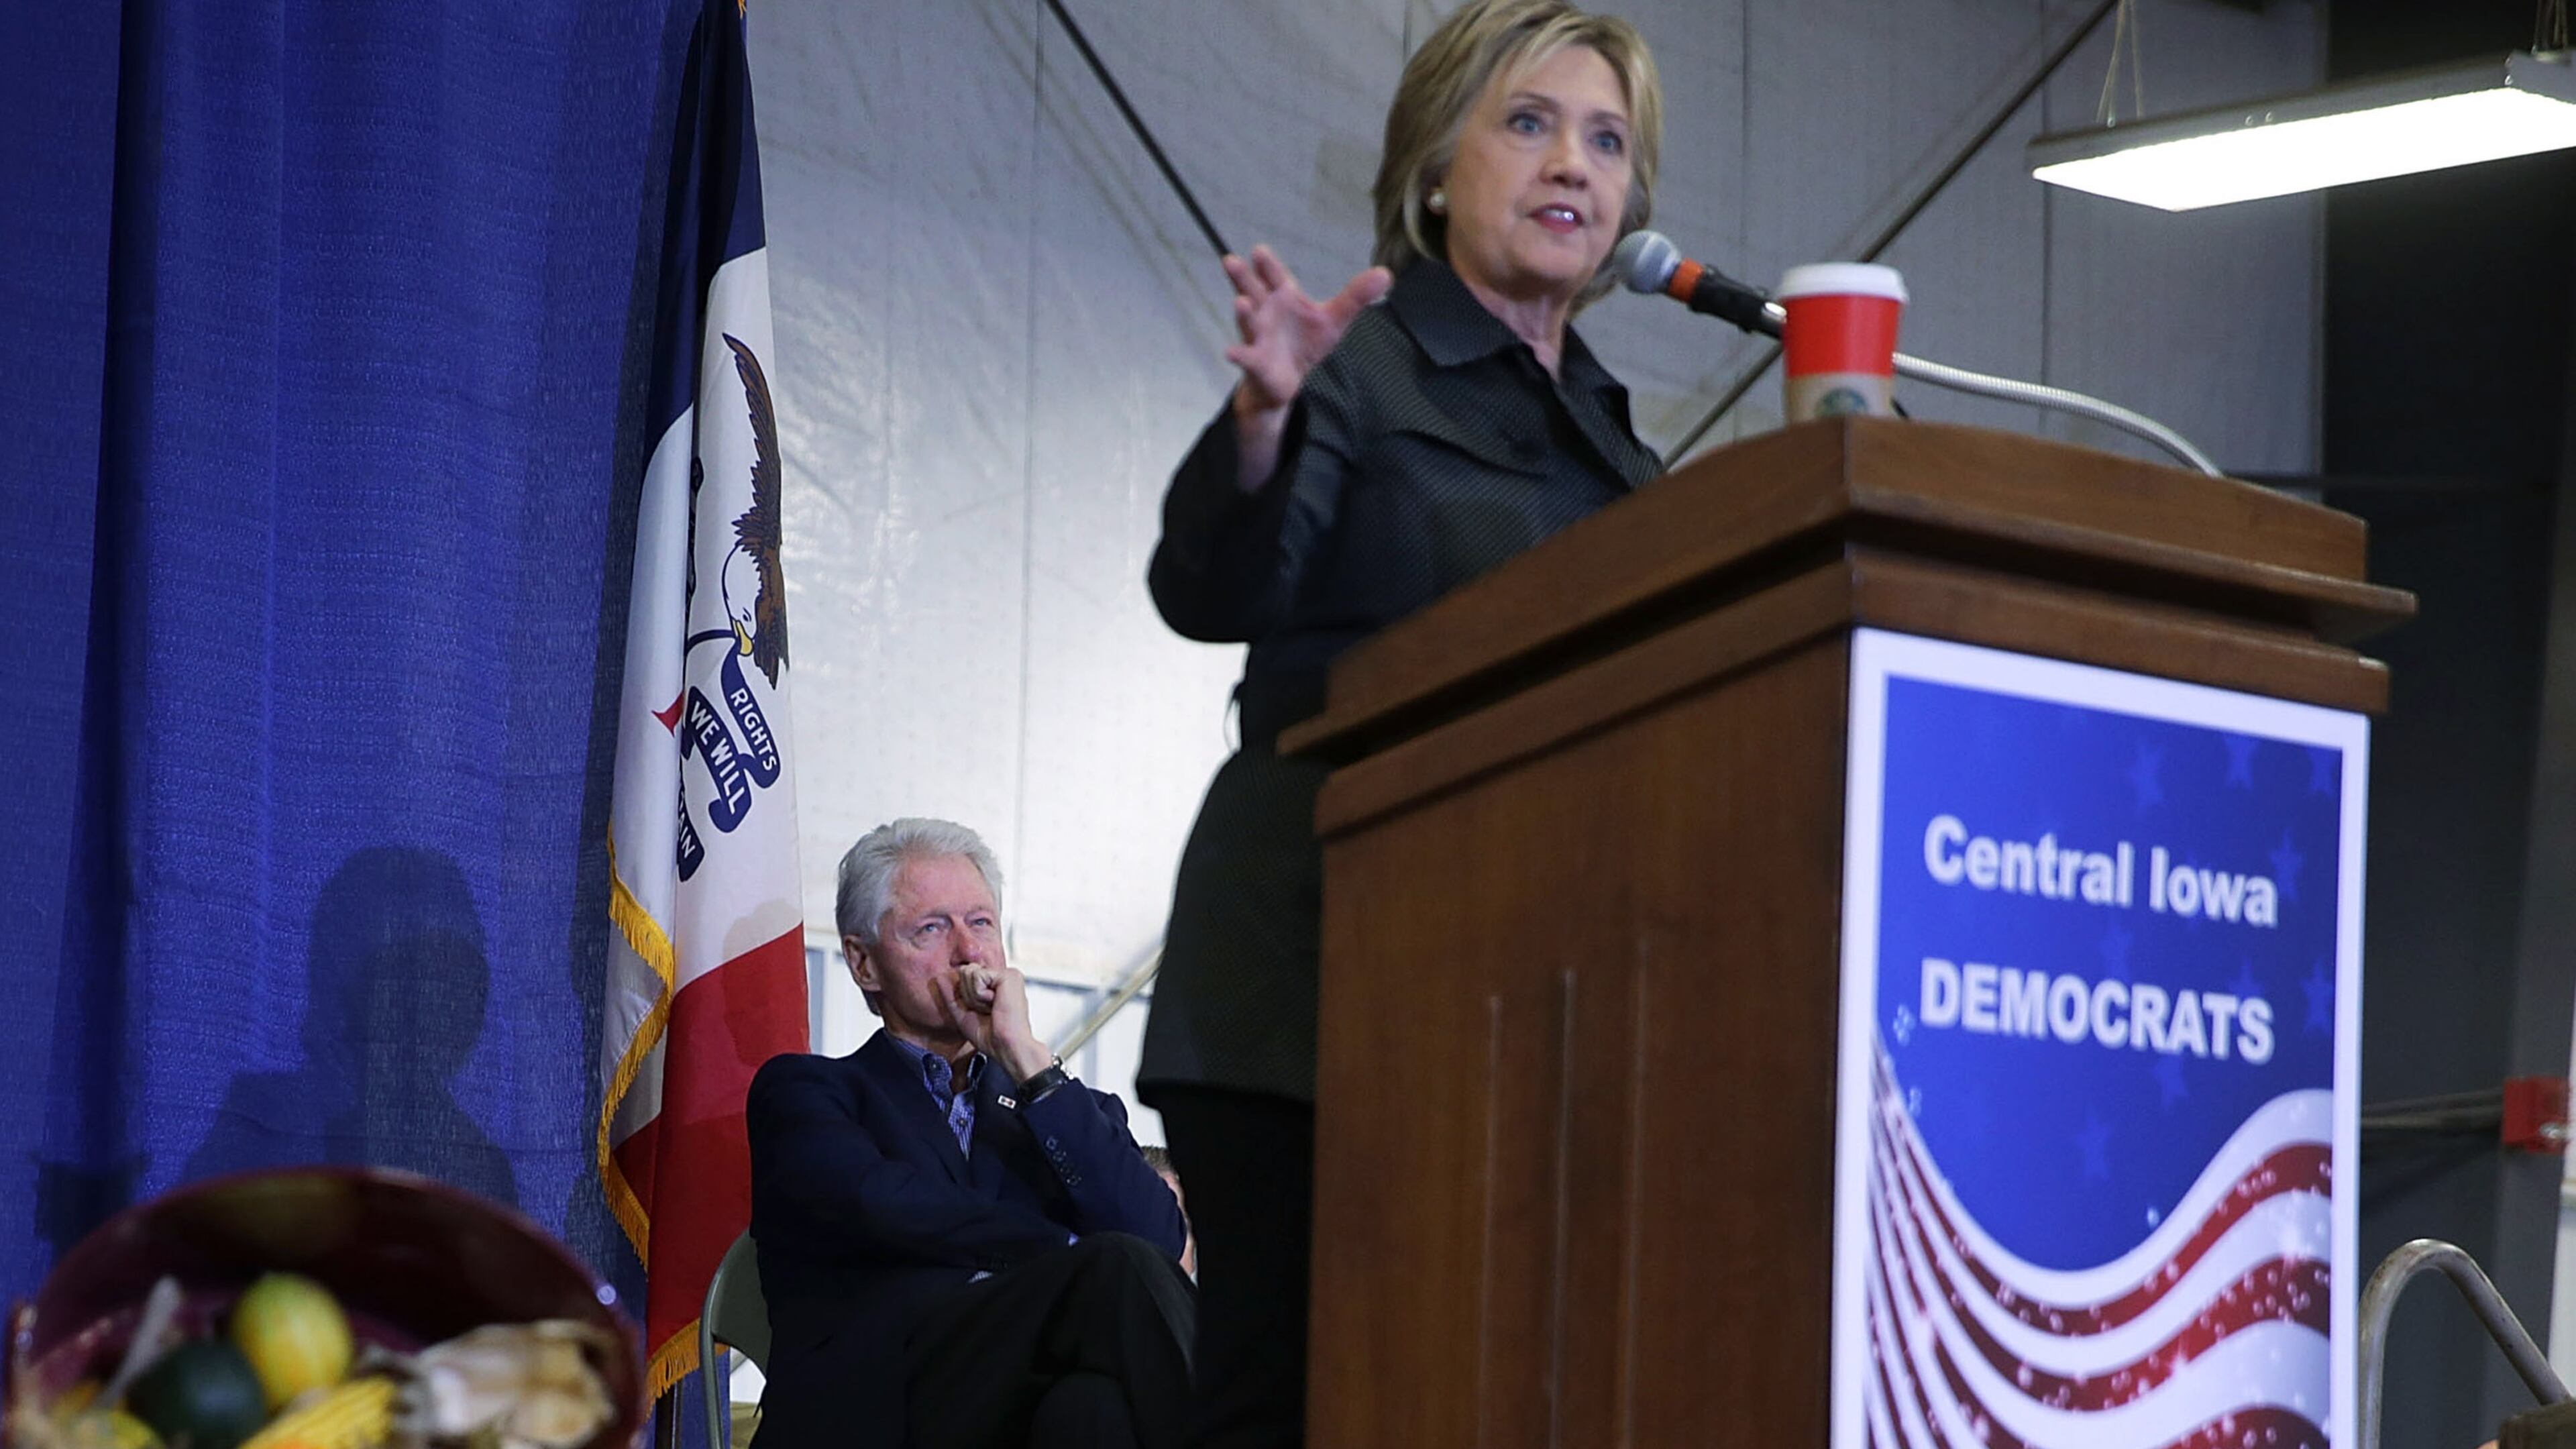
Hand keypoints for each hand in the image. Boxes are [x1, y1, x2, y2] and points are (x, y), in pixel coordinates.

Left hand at [946, 963, 1053, 1081]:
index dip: (965, 996)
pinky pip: (977, 976)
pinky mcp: (1008, 975)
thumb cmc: (991, 1037)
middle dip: (968, 996)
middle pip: (965, 972)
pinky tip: (995, 1004)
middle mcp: (1002, 977)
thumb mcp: (963, 1015)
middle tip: (987, 1011)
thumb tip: (939, 977)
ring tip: (991, 1008)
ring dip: (974, 997)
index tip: (983, 1013)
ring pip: (969, 972)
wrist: (1007, 1047)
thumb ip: (951, 995)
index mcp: (995, 986)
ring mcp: (1007, 974)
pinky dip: (980, 995)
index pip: (965, 977)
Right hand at [1222, 246, 1390, 488]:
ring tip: (1240, 303)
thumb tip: (1386, 273)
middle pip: (1253, 292)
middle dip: (1243, 278)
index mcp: (1283, 299)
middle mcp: (1266, 314)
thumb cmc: (1306, 343)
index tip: (1259, 250)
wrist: (1287, 380)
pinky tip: (1230, 353)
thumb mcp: (1333, 319)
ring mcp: (1258, 337)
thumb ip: (1356, 297)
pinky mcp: (1256, 362)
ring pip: (1249, 323)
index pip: (1275, 277)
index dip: (1267, 265)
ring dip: (1243, 313)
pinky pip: (1246, 358)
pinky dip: (1239, 355)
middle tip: (1230, 260)